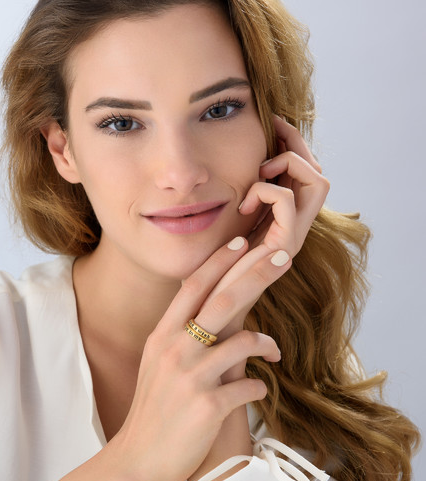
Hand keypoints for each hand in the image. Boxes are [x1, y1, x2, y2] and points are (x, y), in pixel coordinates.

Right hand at [111, 237, 288, 480]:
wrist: (138, 459)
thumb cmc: (154, 408)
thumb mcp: (158, 362)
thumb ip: (180, 335)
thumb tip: (211, 314)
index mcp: (163, 335)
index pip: (193, 286)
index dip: (220, 261)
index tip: (242, 241)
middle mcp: (175, 349)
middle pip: (222, 300)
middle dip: (256, 273)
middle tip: (283, 255)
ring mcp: (191, 376)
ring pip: (242, 341)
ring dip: (265, 343)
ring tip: (274, 350)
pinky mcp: (208, 406)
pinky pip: (249, 386)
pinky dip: (259, 385)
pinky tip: (257, 390)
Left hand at [204, 115, 329, 357]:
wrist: (210, 310)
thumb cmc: (211, 268)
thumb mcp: (224, 223)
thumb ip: (235, 198)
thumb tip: (232, 169)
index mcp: (282, 217)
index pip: (304, 172)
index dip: (291, 143)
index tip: (270, 122)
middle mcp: (294, 224)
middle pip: (317, 171)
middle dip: (295, 144)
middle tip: (272, 128)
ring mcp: (293, 235)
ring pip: (319, 180)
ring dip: (289, 164)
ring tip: (260, 170)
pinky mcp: (285, 246)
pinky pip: (290, 200)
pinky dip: (268, 191)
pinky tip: (243, 203)